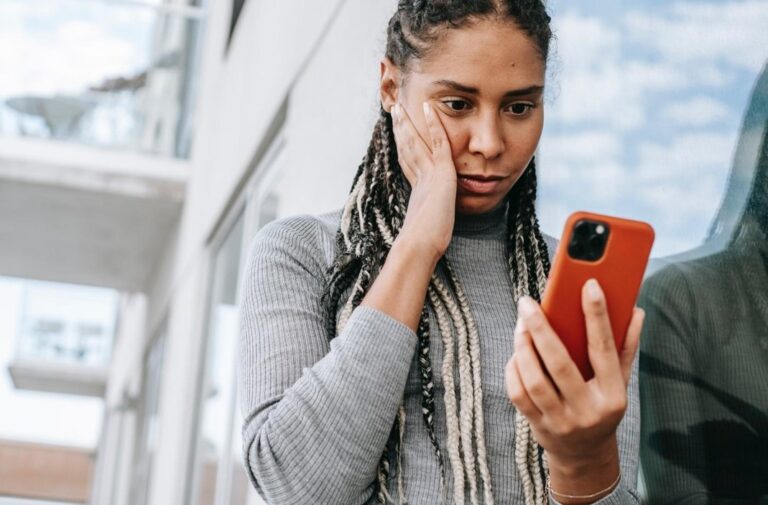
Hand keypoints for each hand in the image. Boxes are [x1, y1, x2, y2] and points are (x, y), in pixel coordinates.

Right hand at [391, 101, 456, 260]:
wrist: (421, 245)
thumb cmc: (424, 246)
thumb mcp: (428, 231)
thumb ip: (427, 226)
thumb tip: (421, 239)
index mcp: (416, 191)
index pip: (408, 162)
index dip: (403, 146)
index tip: (399, 135)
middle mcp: (418, 179)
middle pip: (406, 148)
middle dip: (401, 129)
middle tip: (394, 111)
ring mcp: (427, 174)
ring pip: (415, 141)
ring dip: (407, 122)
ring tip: (400, 106)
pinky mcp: (440, 172)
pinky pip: (438, 142)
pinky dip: (434, 124)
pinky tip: (429, 108)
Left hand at [504, 279, 643, 475]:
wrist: (585, 456)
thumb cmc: (601, 407)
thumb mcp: (620, 381)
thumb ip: (626, 346)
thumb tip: (636, 310)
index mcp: (613, 394)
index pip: (604, 349)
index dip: (597, 315)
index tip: (589, 284)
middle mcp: (588, 410)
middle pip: (560, 364)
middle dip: (541, 328)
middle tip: (527, 302)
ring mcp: (561, 421)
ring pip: (535, 380)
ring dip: (522, 348)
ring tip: (520, 324)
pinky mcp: (538, 426)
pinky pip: (518, 394)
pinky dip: (514, 369)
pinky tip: (516, 353)